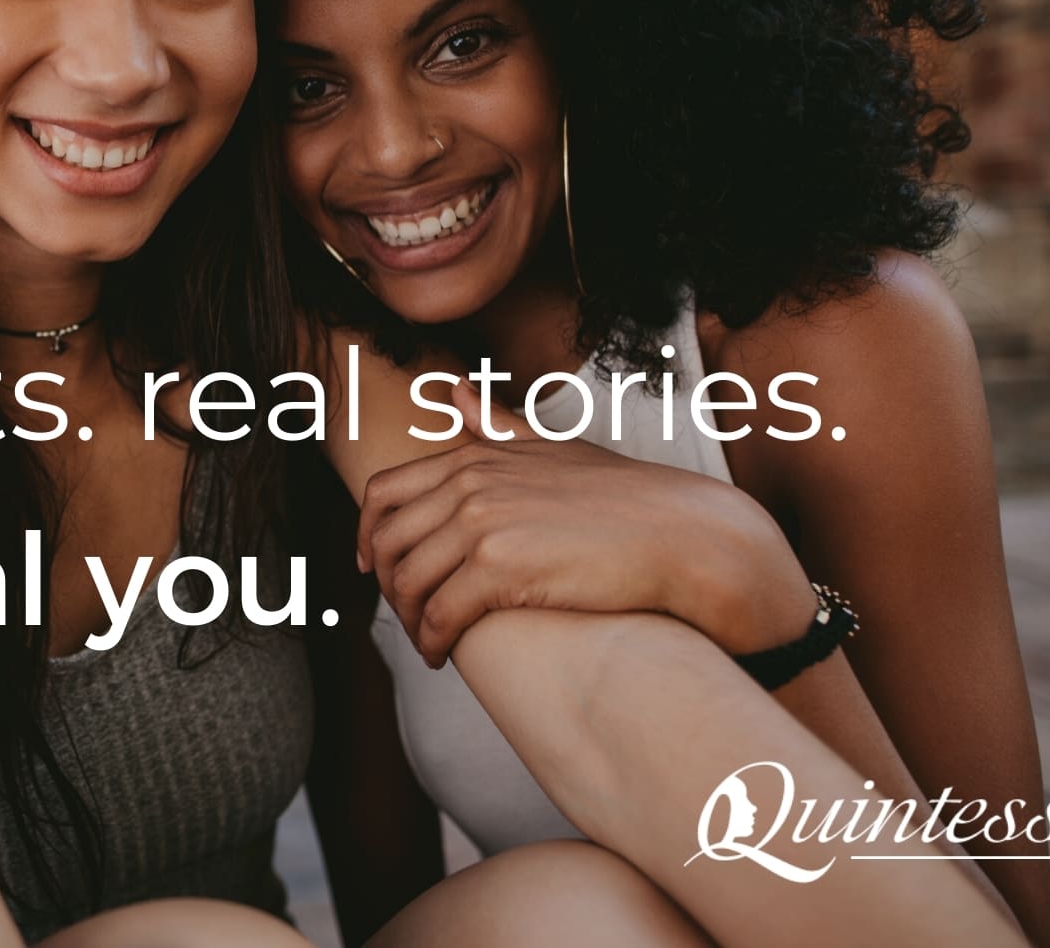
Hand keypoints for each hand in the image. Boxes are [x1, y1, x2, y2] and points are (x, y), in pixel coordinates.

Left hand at [359, 377, 816, 666]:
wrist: (682, 534)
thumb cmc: (625, 496)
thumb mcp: (554, 448)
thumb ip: (497, 424)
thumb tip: (453, 393)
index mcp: (475, 457)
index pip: (384, 491)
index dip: (367, 533)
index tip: (372, 566)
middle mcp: (469, 484)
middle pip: (388, 540)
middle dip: (386, 584)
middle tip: (404, 614)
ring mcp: (482, 524)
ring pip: (408, 582)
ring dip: (409, 620)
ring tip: (427, 641)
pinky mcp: (500, 569)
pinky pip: (440, 615)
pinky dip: (432, 641)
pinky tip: (444, 657)